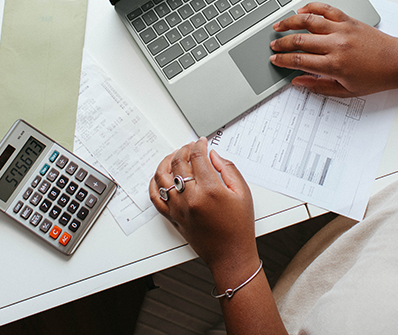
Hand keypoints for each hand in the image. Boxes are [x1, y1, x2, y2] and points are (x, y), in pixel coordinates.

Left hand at [149, 138, 257, 273]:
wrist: (230, 255)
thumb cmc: (239, 227)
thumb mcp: (242, 193)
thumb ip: (228, 169)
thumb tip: (213, 155)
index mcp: (210, 190)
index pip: (197, 157)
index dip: (199, 145)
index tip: (202, 142)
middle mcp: (190, 198)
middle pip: (179, 163)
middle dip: (184, 150)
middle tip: (190, 147)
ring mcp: (178, 208)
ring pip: (162, 177)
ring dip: (167, 162)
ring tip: (174, 157)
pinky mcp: (172, 217)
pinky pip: (155, 197)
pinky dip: (154, 184)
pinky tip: (161, 177)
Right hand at [269, 2, 397, 96]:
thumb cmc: (375, 78)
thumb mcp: (346, 91)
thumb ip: (319, 86)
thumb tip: (298, 82)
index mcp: (334, 65)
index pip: (299, 60)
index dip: (283, 60)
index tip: (275, 60)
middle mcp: (336, 45)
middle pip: (299, 40)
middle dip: (282, 43)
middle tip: (273, 45)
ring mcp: (342, 29)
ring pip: (308, 21)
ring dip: (290, 22)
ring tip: (278, 25)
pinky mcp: (349, 20)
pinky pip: (326, 9)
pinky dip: (312, 7)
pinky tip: (301, 11)